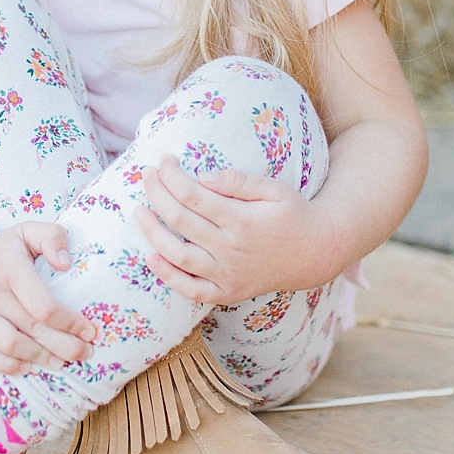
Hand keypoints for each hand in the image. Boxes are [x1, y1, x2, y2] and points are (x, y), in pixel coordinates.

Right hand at [0, 218, 97, 376]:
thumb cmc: (0, 251)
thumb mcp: (26, 232)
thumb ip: (52, 237)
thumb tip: (65, 264)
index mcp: (8, 267)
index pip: (44, 305)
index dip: (71, 323)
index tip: (90, 332)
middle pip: (32, 329)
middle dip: (65, 346)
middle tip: (85, 353)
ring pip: (10, 346)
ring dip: (40, 358)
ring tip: (61, 362)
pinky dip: (10, 366)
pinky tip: (29, 366)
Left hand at [133, 156, 341, 307]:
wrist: (315, 253)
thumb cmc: (292, 214)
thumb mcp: (274, 189)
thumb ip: (238, 181)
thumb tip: (202, 176)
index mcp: (242, 220)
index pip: (193, 195)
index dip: (171, 176)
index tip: (163, 161)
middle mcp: (231, 249)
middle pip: (181, 220)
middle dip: (157, 193)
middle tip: (146, 175)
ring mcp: (228, 274)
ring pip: (179, 255)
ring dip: (152, 232)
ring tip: (138, 212)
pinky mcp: (227, 292)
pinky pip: (191, 289)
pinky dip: (168, 276)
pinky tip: (151, 257)